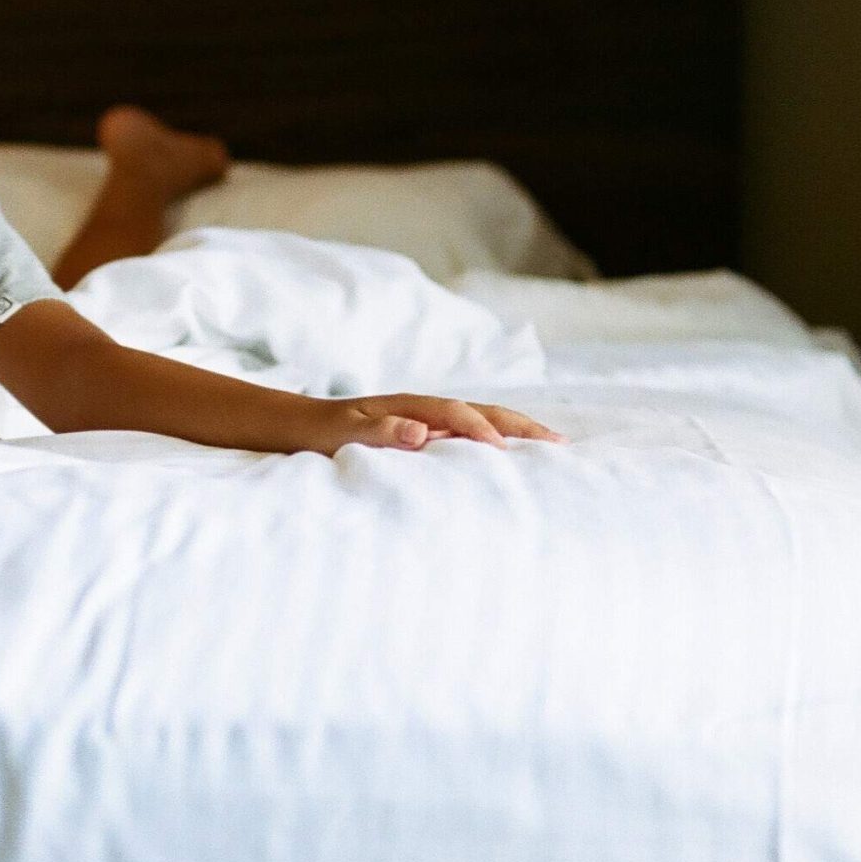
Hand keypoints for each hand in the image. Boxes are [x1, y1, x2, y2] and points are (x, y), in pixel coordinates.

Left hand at [307, 393, 562, 452]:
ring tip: (551, 445)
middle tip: (561, 442)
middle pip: (482, 412)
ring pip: (480, 421)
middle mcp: (424, 408)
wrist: (299, 424)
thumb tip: (421, 431)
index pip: (456, 415)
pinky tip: (509, 455)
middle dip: (521, 426)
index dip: (481, 431)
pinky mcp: (423, 433)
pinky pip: (468, 434)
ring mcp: (427, 419)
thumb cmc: (320, 430)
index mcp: (409, 406)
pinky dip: (495, 440)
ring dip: (515, 431)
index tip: (503, 452)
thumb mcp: (344, 432)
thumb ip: (380, 431)